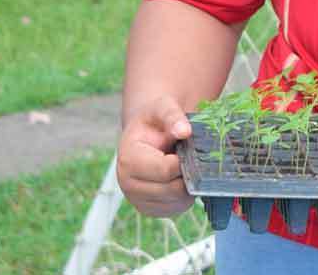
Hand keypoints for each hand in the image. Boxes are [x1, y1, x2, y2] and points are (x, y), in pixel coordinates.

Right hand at [116, 95, 194, 216]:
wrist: (146, 135)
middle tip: (189, 156)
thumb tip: (184, 131)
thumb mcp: (162, 108)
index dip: (183, 160)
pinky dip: (185, 195)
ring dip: (188, 184)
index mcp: (128, 159)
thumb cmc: (154, 121)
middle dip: (187, 173)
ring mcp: (138, 200)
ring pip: (178, 201)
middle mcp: (127, 184)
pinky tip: (180, 177)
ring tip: (183, 164)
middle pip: (173, 189)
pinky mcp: (150, 210)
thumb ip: (173, 116)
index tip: (188, 148)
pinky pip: (177, 209)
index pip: (165, 170)